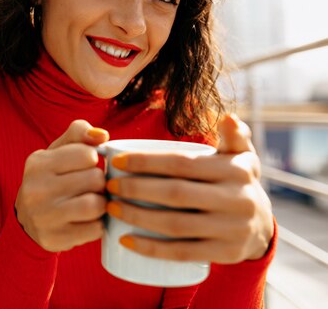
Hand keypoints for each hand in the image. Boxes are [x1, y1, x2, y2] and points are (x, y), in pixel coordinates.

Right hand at [15, 120, 108, 251]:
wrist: (28, 219)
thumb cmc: (51, 178)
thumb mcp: (58, 151)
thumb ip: (79, 134)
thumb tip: (102, 135)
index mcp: (38, 163)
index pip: (87, 154)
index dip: (93, 160)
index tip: (86, 167)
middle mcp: (36, 189)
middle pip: (95, 179)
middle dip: (100, 183)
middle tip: (92, 187)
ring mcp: (44, 216)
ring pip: (96, 205)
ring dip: (102, 204)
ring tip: (93, 202)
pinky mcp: (54, 238)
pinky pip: (95, 229)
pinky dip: (98, 225)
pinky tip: (88, 221)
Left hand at [106, 114, 273, 263]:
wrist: (262, 227)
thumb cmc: (235, 183)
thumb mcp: (241, 157)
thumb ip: (233, 135)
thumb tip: (227, 116)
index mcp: (235, 170)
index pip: (181, 164)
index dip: (146, 162)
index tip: (117, 161)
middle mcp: (237, 200)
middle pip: (175, 194)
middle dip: (136, 189)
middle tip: (109, 186)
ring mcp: (232, 230)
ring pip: (175, 225)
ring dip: (137, 217)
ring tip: (111, 208)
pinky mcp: (225, 254)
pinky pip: (182, 253)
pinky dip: (151, 249)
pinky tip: (125, 240)